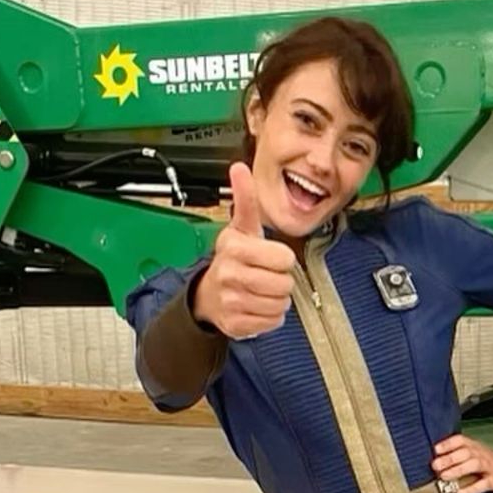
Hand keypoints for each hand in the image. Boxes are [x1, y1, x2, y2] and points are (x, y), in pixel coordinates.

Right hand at [192, 163, 296, 338]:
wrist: (209, 295)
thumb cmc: (233, 259)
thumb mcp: (241, 227)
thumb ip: (245, 199)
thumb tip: (239, 168)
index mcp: (234, 248)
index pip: (284, 258)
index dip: (282, 258)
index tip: (269, 257)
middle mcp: (230, 275)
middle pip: (284, 284)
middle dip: (281, 281)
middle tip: (266, 275)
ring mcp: (232, 302)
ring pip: (280, 305)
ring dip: (276, 299)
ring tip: (261, 290)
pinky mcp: (236, 325)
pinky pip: (272, 322)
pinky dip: (269, 317)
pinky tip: (256, 306)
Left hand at [432, 433, 492, 492]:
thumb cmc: (490, 466)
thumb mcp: (475, 456)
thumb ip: (458, 458)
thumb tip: (436, 464)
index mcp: (476, 447)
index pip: (461, 441)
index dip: (448, 444)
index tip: (436, 450)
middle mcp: (482, 455)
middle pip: (466, 452)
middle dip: (449, 458)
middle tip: (435, 466)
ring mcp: (490, 467)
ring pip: (474, 464)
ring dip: (458, 470)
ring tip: (444, 476)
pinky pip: (483, 484)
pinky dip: (471, 489)